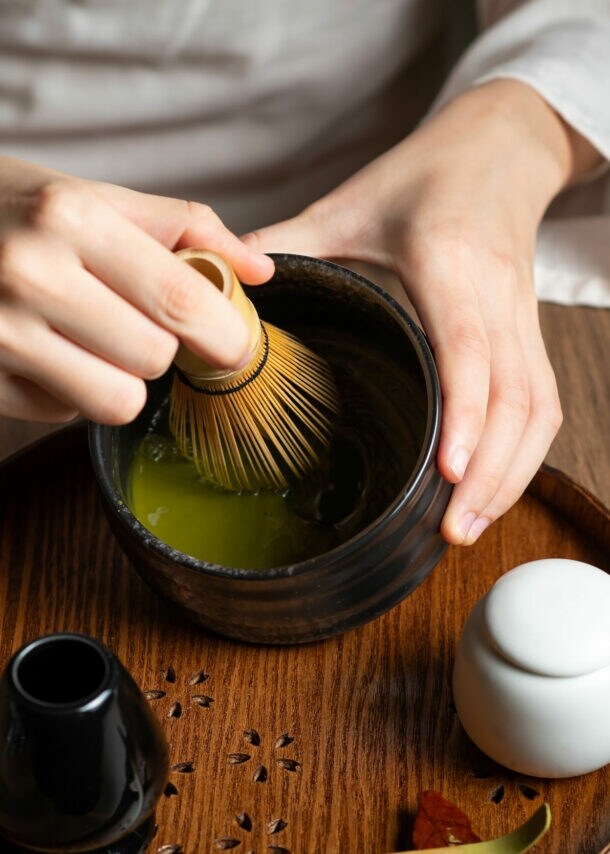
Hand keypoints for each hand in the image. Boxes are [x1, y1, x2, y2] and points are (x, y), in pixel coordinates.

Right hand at [0, 159, 273, 423]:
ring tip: (90, 338)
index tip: (235, 345)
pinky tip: (45, 351)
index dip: (222, 333)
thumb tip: (260, 272)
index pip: (179, 299)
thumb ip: (185, 229)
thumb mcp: (92, 196)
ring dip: (120, 377)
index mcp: (67, 216)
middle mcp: (28, 275)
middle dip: (160, 346)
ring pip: (118, 399)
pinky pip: (66, 412)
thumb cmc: (11, 209)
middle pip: (154, 357)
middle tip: (136, 321)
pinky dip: (70, 390)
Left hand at [244, 80, 599, 544]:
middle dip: (492, 473)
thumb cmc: (423, 175)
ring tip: (470, 525)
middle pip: (517, 397)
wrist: (500, 147)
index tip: (447, 474)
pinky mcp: (530, 331)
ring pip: (540, 408)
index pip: (467, 347)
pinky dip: (524, 453)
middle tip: (452, 531)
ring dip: (514, 473)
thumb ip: (285, 243)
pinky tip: (494, 486)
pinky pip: (543, 402)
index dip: (464, 413)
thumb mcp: (346, 203)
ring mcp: (522, 315)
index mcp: (447, 259)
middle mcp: (496, 294)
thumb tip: (221, 291)